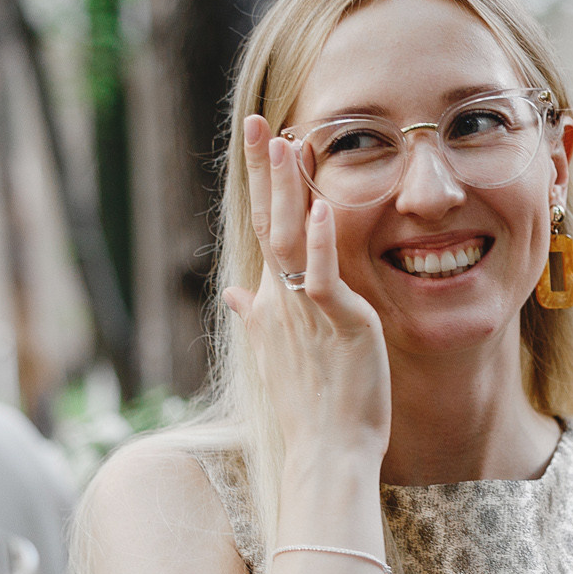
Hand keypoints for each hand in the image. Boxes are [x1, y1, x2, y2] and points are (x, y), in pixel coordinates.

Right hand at [222, 115, 392, 470]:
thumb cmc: (312, 410)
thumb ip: (257, 319)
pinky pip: (323, 276)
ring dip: (286, 189)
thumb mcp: (280, 356)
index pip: (265, 230)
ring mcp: (305, 310)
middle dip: (263, 169)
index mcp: (273, 303)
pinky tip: (322, 205)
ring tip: (284, 141)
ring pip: (289, 238)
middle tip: (256, 119)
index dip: (263, 184)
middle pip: (268, 221)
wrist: (326, 454)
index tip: (263, 140)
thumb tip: (235, 293)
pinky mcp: (337, 323)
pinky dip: (321, 241)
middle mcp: (281, 300)